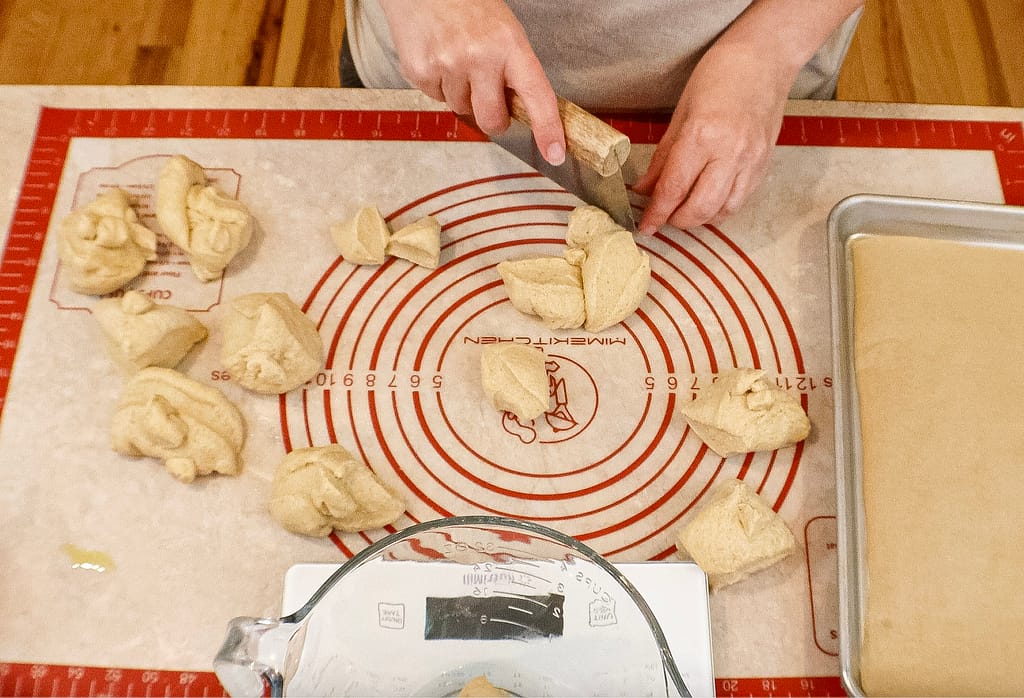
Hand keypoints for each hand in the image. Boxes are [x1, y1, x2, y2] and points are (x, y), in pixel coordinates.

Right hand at [379, 0, 565, 164]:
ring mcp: (448, 65)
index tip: (555, 153)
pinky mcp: (421, 71)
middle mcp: (480, 56)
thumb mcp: (504, 31)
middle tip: (486, 94)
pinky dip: (437, 84)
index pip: (537, 95)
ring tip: (456, 59)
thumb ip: (514, 70)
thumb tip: (521, 112)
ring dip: (461, 93)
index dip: (547, 129)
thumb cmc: (467, 6)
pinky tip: (437, 57)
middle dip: (492, 117)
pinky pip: (435, 98)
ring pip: (460, 109)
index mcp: (510, 45)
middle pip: (492, 120)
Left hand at [633, 43, 789, 234]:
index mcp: (702, 136)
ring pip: (722, 212)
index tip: (645, 226)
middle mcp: (730, 154)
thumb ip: (663, 157)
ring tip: (684, 209)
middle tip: (663, 216)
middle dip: (676, 221)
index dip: (656, 213)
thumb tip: (645, 188)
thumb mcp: (681, 113)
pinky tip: (708, 201)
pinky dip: (720, 209)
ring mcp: (751, 162)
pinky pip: (740, 201)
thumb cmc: (720, 76)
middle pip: (699, 209)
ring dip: (699, 218)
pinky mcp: (764, 166)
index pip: (673, 189)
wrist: (765, 59)